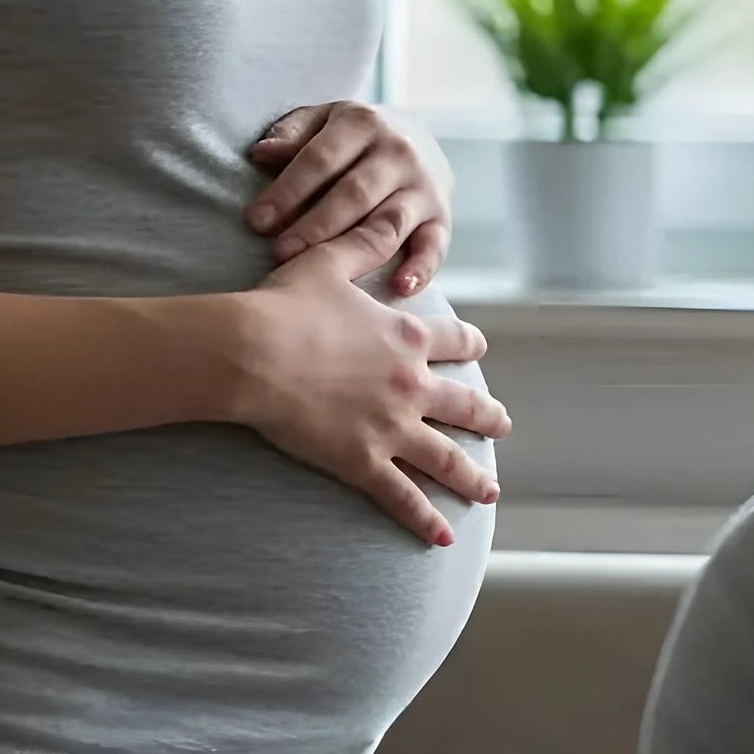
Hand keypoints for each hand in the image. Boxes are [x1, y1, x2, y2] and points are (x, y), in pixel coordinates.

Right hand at [238, 218, 509, 546]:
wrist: (252, 352)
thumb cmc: (285, 305)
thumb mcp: (330, 262)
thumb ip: (367, 243)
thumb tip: (390, 216)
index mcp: (407, 336)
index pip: (455, 339)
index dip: (470, 344)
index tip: (481, 349)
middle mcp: (411, 383)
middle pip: (463, 404)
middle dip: (486, 416)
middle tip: (502, 425)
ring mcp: (391, 427)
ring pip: (445, 457)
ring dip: (471, 475)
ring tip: (489, 490)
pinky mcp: (363, 462)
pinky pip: (403, 497)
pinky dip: (425, 519)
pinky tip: (444, 537)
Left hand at [247, 102, 452, 293]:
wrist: (413, 139)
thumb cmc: (349, 139)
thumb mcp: (321, 123)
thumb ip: (291, 135)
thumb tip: (261, 153)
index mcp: (364, 123)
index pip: (321, 159)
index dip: (287, 191)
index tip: (256, 221)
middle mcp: (399, 153)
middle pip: (354, 193)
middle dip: (315, 226)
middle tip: (280, 253)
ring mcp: (423, 187)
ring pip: (389, 221)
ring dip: (356, 250)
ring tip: (324, 273)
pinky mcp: (440, 218)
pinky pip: (434, 246)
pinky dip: (420, 268)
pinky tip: (400, 287)